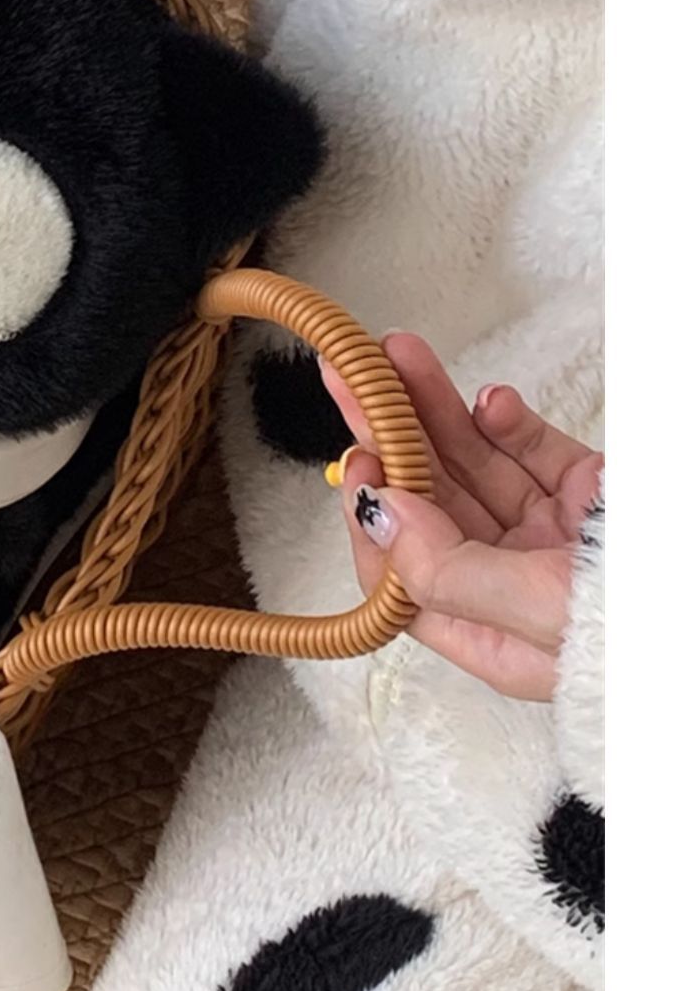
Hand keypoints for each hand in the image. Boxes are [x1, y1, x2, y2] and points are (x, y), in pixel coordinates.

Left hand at [321, 334, 602, 699]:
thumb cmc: (641, 635)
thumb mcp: (541, 614)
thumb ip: (450, 569)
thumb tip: (379, 513)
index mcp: (491, 632)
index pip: (400, 574)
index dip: (375, 516)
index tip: (363, 463)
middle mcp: (511, 583)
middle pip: (428, 503)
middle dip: (386, 436)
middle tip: (348, 376)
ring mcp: (549, 534)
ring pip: (470, 464)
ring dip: (431, 409)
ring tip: (393, 355)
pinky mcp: (588, 493)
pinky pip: (530, 450)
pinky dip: (504, 420)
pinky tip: (487, 399)